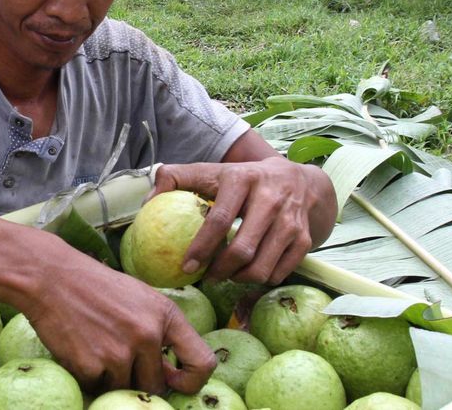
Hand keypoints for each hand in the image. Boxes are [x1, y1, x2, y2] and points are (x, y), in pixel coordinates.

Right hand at [22, 245, 215, 395]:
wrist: (50, 276)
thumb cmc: (95, 286)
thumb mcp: (140, 298)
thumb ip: (159, 330)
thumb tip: (171, 374)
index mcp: (165, 316)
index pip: (202, 363)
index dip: (190, 381)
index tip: (172, 379)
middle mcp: (147, 335)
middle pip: (156, 385)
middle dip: (139, 379)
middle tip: (116, 358)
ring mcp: (119, 352)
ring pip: (124, 389)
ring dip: (110, 377)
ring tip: (94, 345)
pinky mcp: (90, 365)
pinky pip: (96, 386)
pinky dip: (87, 375)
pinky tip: (78, 348)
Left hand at [152, 158, 335, 284]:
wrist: (299, 180)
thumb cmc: (244, 180)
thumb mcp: (212, 171)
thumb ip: (177, 178)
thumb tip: (147, 201)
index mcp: (242, 179)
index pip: (220, 219)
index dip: (202, 246)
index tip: (186, 266)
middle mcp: (270, 198)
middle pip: (243, 249)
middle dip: (220, 270)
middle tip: (207, 276)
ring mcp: (291, 220)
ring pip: (262, 267)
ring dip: (239, 278)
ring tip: (226, 274)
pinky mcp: (305, 239)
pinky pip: (279, 273)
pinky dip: (261, 279)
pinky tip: (249, 272)